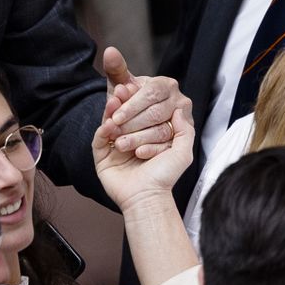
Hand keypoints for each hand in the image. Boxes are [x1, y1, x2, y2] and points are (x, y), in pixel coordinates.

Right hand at [94, 83, 193, 213]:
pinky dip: (103, 129)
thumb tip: (180, 109)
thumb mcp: (182, 152)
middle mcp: (128, 139)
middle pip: (122, 116)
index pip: (140, 113)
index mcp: (145, 136)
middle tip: (122, 89)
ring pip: (109, 124)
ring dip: (111, 111)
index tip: (138, 87)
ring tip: (114, 100)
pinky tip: (109, 123)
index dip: (137, 100)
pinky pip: (99, 140)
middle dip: (122, 102)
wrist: (148, 197)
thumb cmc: (164, 176)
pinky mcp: (102, 156)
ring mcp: (113, 147)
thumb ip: (185, 130)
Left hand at [98, 46, 184, 159]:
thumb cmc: (131, 103)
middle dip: (132, 124)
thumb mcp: (122, 87)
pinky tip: (137, 152)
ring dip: (138, 139)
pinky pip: (168, 145)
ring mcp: (185, 120)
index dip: (131, 106)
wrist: (140, 122)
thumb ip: (116, 70)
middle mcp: (179, 100)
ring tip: (120, 144)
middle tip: (114, 132)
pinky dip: (151, 149)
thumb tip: (110, 51)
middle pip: (155, 113)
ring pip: (161, 130)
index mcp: (165, 84)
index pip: (149, 94)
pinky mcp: (185, 138)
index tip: (114, 117)